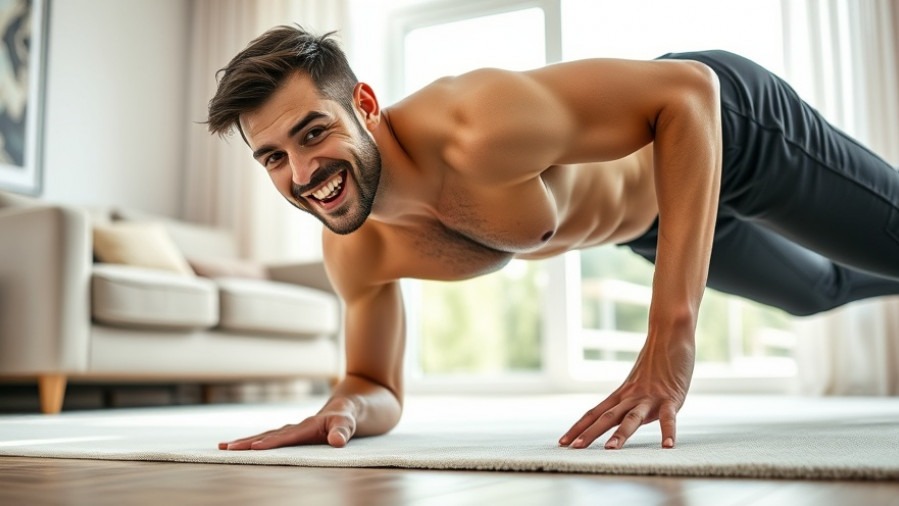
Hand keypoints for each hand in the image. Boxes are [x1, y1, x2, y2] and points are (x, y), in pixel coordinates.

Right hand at [219, 398, 357, 449]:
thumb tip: (337, 442)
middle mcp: (295, 427)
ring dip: (245, 442)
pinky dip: (253, 442)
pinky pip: (269, 438)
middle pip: (267, 435)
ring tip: (223, 447)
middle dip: (246, 442)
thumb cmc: (348, 417)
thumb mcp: (350, 424)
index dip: (270, 443)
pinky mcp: (291, 434)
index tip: (253, 448)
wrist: (347, 408)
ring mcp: (291, 430)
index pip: (286, 437)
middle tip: (225, 448)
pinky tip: (241, 446)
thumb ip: (343, 432)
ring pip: (264, 436)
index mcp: (307, 426)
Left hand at [559, 337, 694, 449]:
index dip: (578, 428)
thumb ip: (629, 400)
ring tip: (610, 449)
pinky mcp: (670, 398)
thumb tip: (620, 415)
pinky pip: (668, 418)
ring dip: (621, 434)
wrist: (669, 334)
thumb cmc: (655, 360)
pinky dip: (668, 432)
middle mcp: (631, 397)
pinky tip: (667, 446)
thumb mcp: (636, 383)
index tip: (562, 442)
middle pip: (606, 418)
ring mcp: (649, 398)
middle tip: (574, 448)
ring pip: (632, 418)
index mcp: (621, 395)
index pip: (593, 413)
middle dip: (590, 434)